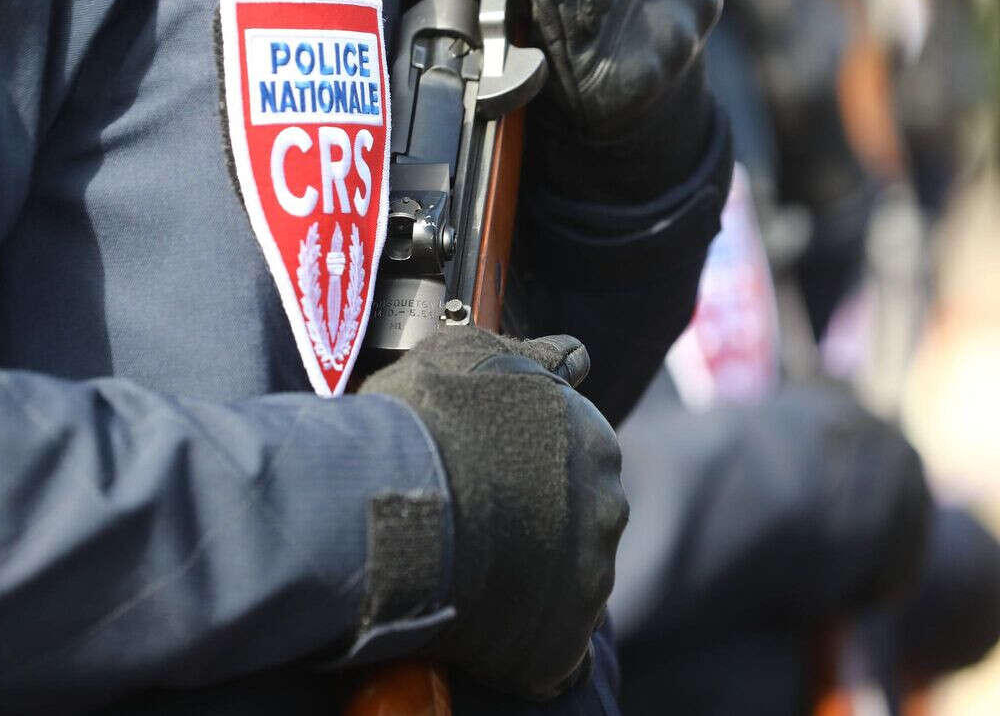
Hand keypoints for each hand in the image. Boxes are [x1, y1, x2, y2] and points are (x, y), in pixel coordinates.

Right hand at [361, 328, 625, 699]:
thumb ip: (529, 355)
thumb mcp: (469, 351)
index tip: (493, 469)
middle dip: (536, 518)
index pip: (577, 452)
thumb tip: (572, 354)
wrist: (393, 502)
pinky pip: (547, 646)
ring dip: (526, 575)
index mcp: (592, 438)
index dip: (530, 460)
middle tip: (475, 518)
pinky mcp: (562, 641)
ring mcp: (590, 576)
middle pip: (576, 517)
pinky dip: (515, 638)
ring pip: (563, 579)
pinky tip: (474, 616)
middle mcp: (606, 506)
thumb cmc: (422, 419)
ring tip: (465, 568)